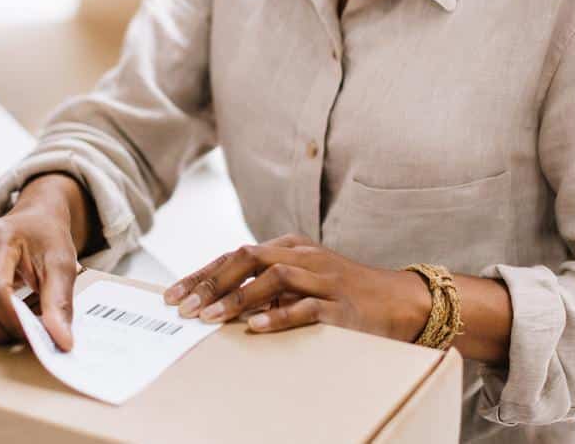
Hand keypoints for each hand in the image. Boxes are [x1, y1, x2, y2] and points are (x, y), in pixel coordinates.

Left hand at [162, 233, 430, 340]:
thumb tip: (217, 299)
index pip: (235, 255)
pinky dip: (279, 315)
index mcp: (290, 247)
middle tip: (184, 308)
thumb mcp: (303, 279)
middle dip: (211, 282)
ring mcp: (323, 278)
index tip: (174, 295)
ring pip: (273, 278)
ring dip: (237, 298)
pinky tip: (255, 327)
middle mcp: (304, 256)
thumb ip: (267, 284)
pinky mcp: (341, 304)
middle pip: (247, 258)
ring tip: (209, 318)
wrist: (401, 300)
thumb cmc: (344, 293)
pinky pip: (306, 307)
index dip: (202, 274)